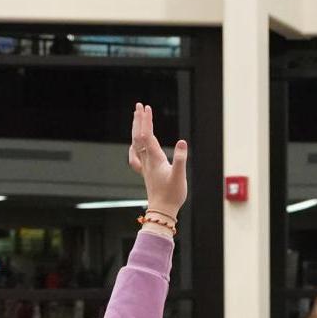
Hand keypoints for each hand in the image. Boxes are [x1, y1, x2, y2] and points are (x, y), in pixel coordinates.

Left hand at [128, 102, 187, 217]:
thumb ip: (181, 159)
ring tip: (137, 118)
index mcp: (155, 159)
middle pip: (139, 136)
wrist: (162, 210)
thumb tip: (182, 142)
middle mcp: (147, 160)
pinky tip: (134, 146)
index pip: (147, 135)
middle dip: (139, 120)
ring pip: (136, 144)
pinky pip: (136, 156)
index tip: (146, 108)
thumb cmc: (172, 195)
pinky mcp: (146, 172)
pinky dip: (134, 147)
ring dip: (136, 130)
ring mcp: (145, 166)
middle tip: (139, 106)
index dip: (146, 121)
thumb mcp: (180, 176)